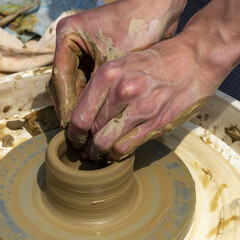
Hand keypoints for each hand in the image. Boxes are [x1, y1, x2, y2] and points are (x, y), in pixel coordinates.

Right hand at [49, 0, 186, 126]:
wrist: (161, 7)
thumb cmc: (137, 26)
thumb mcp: (113, 61)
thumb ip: (96, 89)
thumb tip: (83, 121)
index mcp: (68, 36)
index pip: (60, 77)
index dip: (65, 104)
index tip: (70, 126)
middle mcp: (71, 43)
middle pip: (65, 82)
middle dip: (72, 107)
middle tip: (77, 132)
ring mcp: (83, 49)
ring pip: (76, 84)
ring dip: (81, 104)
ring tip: (86, 128)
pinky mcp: (95, 55)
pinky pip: (88, 81)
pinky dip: (93, 97)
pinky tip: (97, 115)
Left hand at [68, 37, 218, 161]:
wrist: (194, 59)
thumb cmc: (154, 61)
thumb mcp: (121, 63)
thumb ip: (101, 87)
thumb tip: (83, 114)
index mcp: (108, 75)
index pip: (80, 115)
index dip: (73, 132)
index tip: (73, 138)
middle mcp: (122, 92)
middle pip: (91, 131)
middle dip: (85, 144)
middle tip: (84, 149)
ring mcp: (141, 109)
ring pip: (106, 143)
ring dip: (98, 153)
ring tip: (97, 154)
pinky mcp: (156, 123)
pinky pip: (126, 147)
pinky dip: (116, 154)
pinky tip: (114, 153)